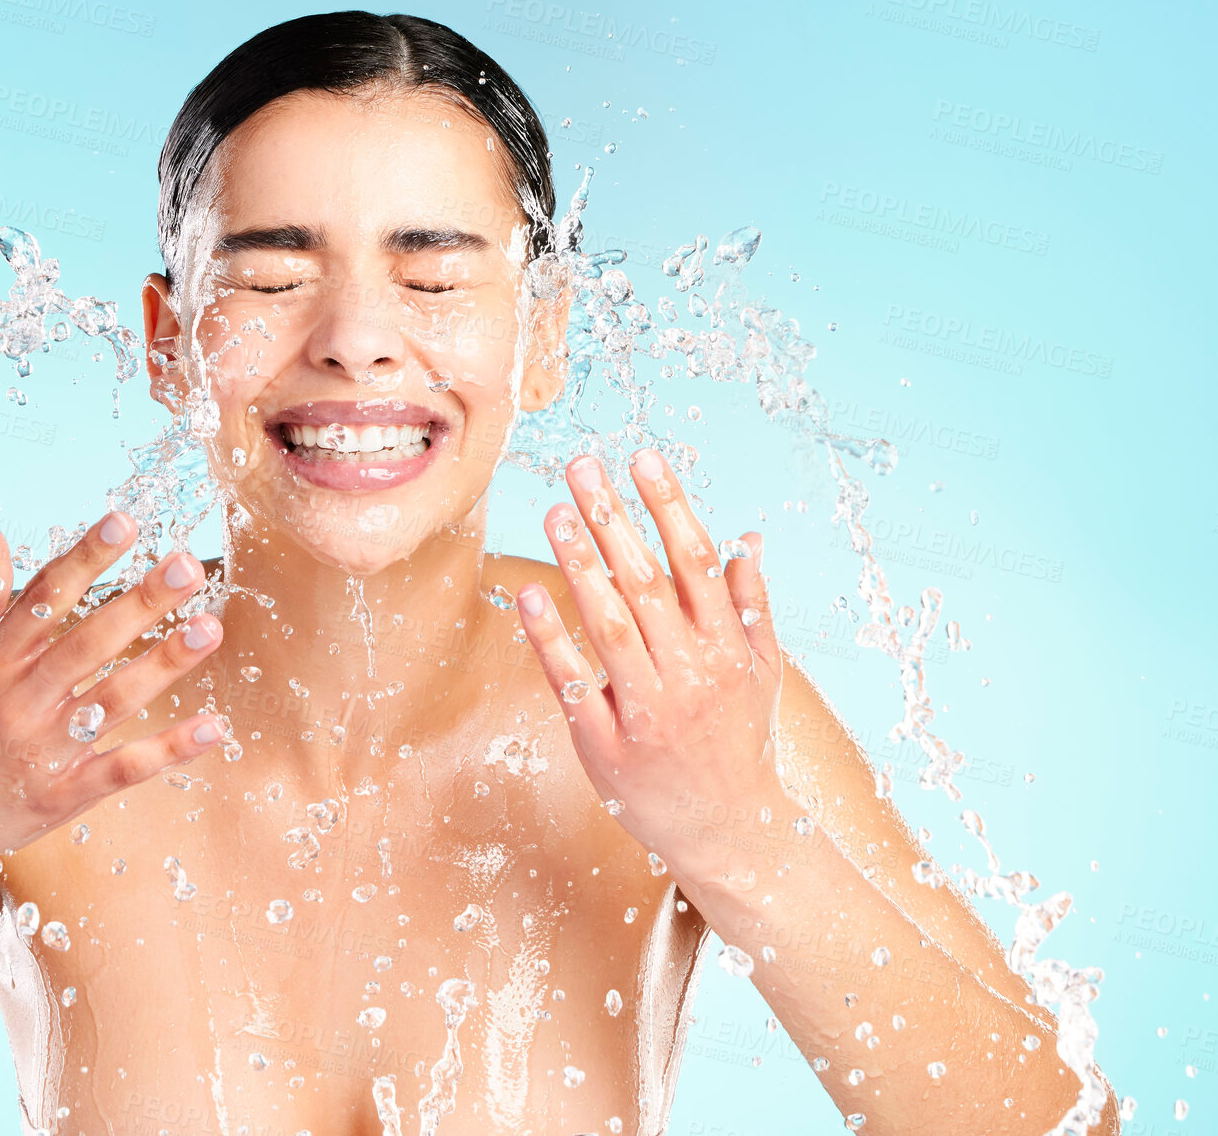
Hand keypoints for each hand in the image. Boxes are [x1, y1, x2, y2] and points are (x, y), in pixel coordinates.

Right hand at [0, 512, 225, 871]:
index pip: (45, 598)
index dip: (85, 558)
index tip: (124, 520)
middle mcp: (17, 701)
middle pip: (89, 642)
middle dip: (141, 602)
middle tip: (188, 564)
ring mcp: (43, 751)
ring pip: (114, 698)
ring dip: (165, 664)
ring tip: (211, 628)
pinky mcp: (62, 795)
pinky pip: (124, 768)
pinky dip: (170, 749)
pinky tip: (216, 726)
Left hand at [516, 449, 785, 879]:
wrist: (730, 833)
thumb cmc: (740, 741)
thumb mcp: (762, 672)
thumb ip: (750, 605)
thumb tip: (746, 538)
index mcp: (727, 649)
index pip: (694, 562)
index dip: (668, 507)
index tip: (643, 457)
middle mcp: (689, 674)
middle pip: (646, 583)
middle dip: (613, 520)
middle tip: (581, 468)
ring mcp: (647, 711)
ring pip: (609, 627)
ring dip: (580, 566)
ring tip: (553, 512)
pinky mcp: (605, 746)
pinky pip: (574, 684)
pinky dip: (550, 640)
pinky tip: (528, 595)